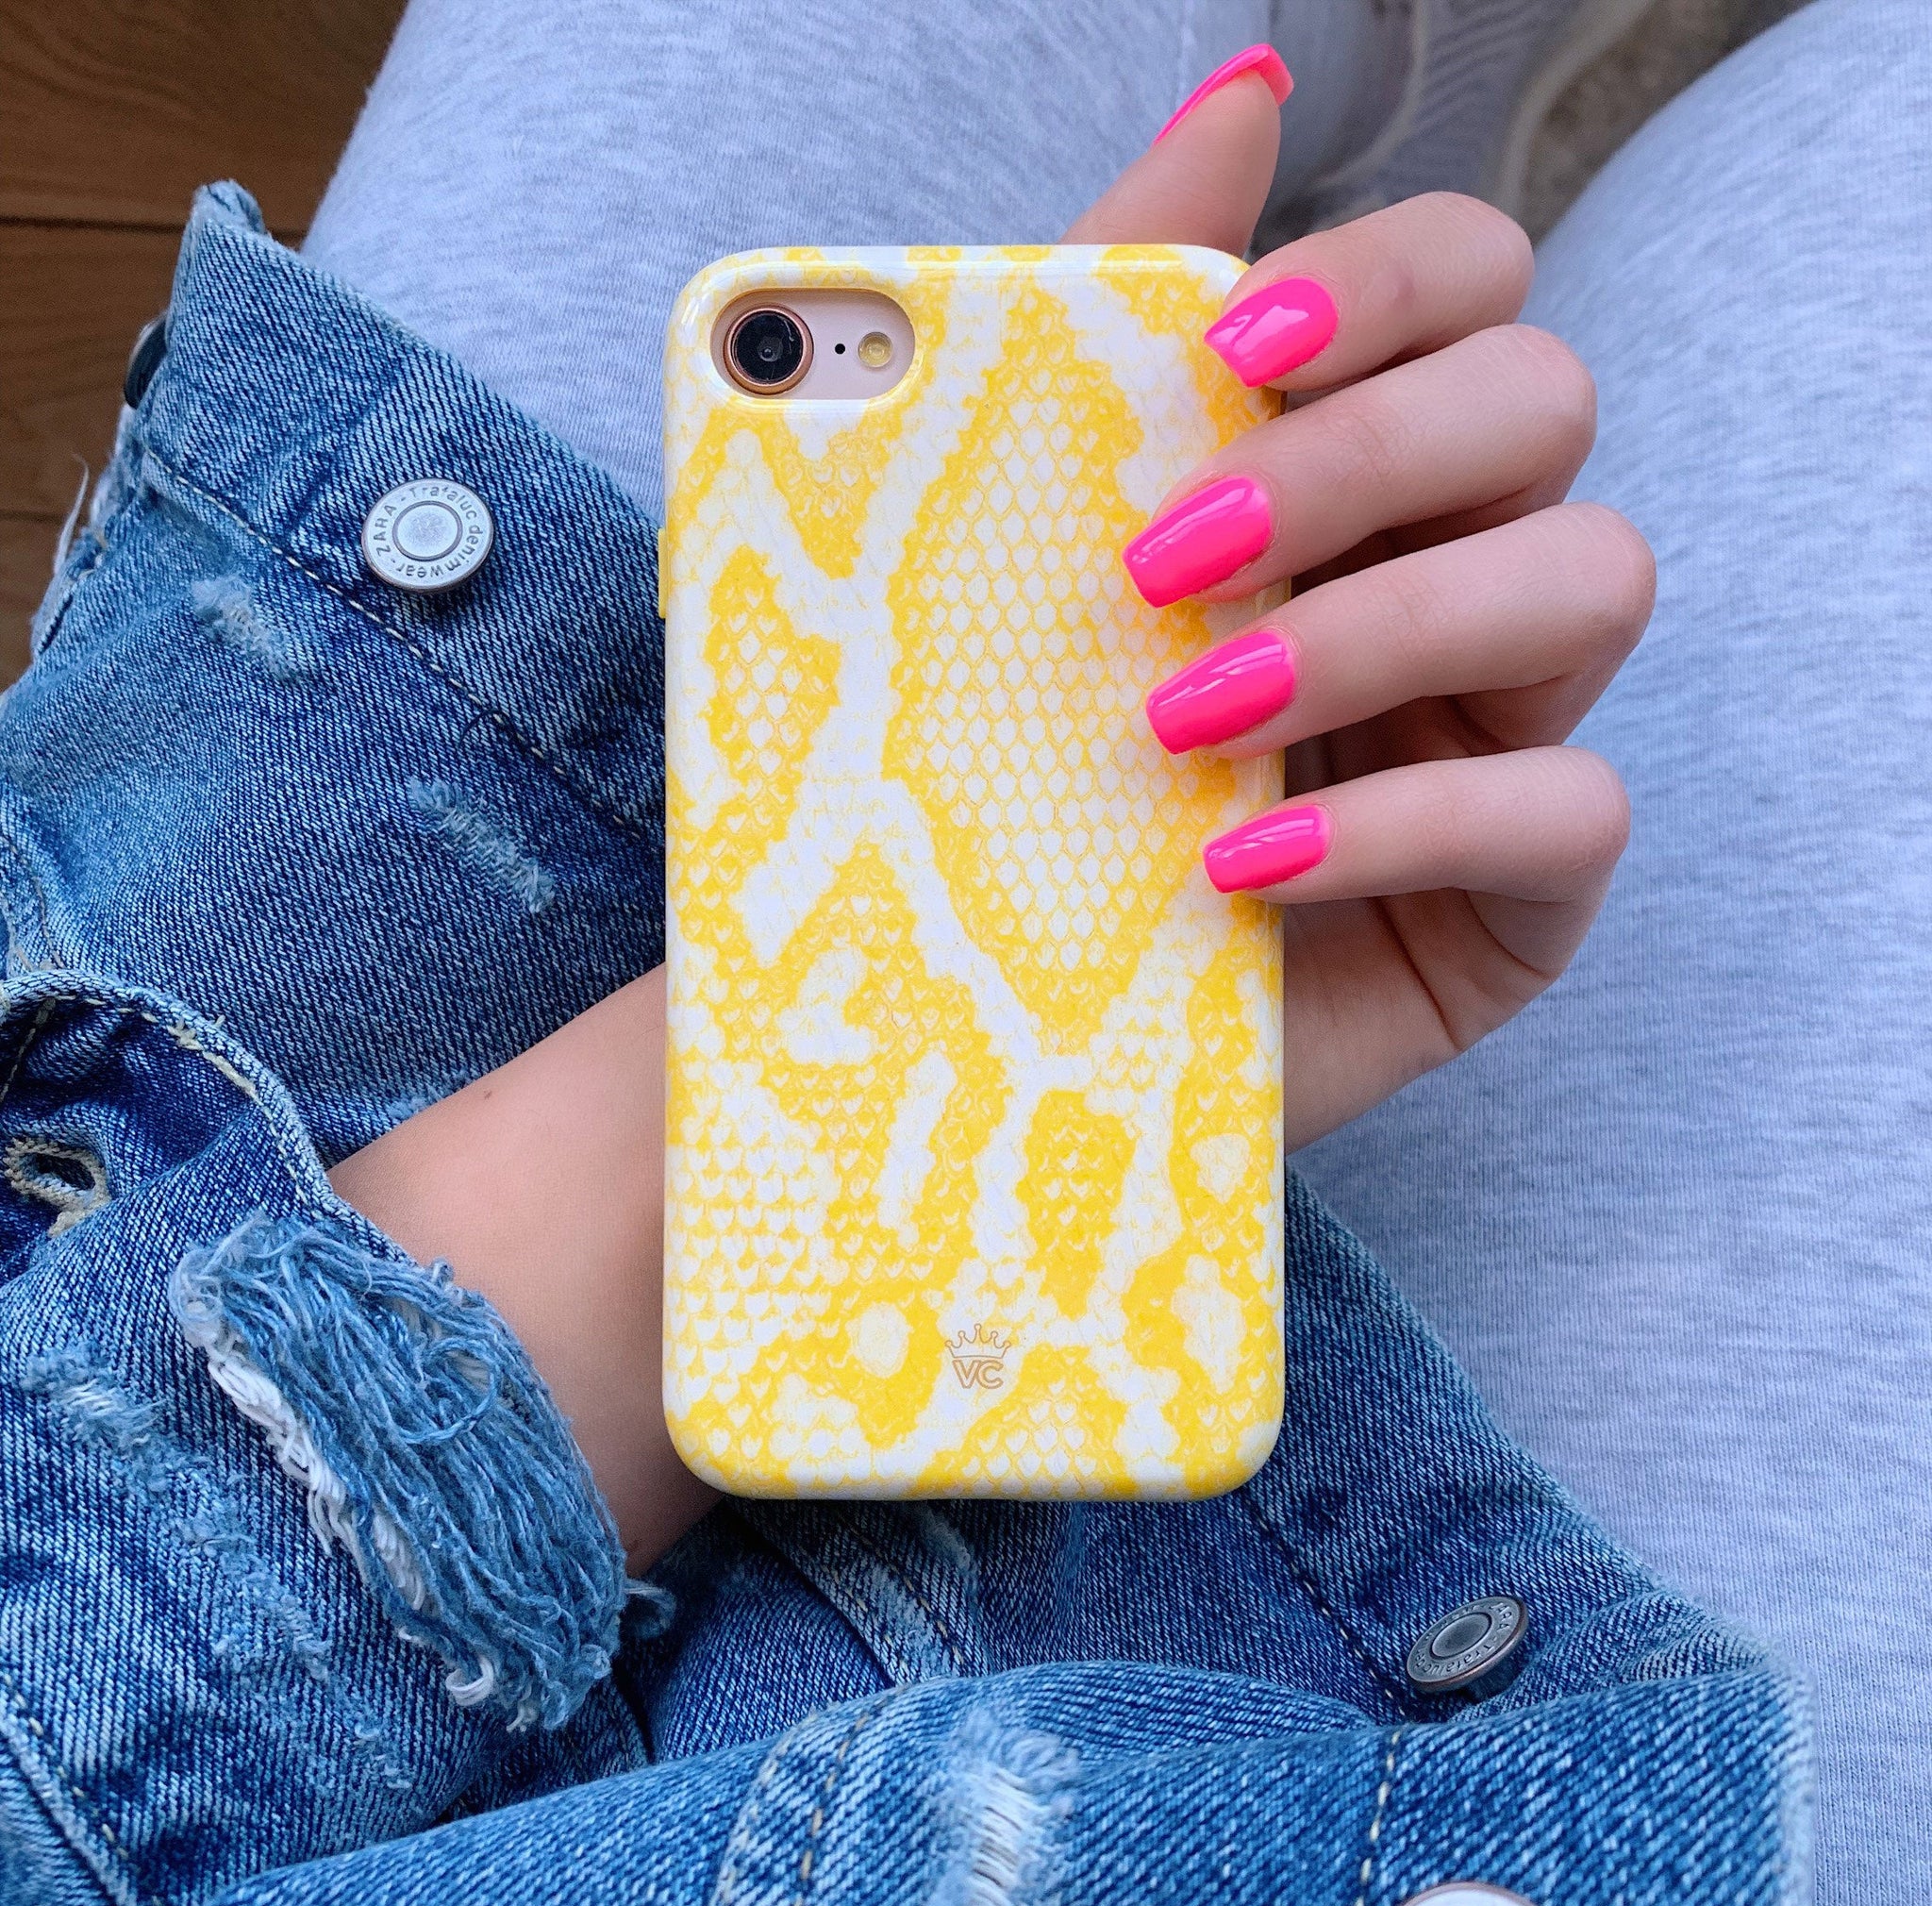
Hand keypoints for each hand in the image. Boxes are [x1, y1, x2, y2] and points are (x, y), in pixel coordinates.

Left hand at [335, 66, 1649, 1571]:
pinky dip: (1407, 818)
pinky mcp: (1514, 899)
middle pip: (1546, 405)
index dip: (1389, 283)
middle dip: (1368, 458)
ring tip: (1190, 715)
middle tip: (1173, 560)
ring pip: (1591, 583)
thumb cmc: (987, 761)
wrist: (950, 1004)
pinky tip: (1246, 856)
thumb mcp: (1021, 532)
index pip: (1468, 290)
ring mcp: (1497, 736)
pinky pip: (1571, 810)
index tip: (1230, 353)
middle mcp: (1446, 578)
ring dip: (1386, 625)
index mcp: (1344, 475)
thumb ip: (1127, 312)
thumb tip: (1242, 95)